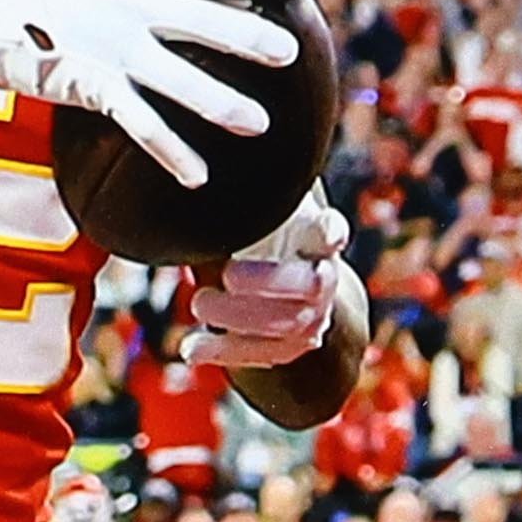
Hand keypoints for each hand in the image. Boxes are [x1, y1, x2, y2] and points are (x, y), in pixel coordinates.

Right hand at [0, 0, 299, 189]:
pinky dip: (170, 150)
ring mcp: (115, 48)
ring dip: (220, 102)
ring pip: (179, 78)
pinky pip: (140, 123)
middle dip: (248, 36)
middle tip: (289, 53)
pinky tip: (198, 174)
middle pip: (204, 20)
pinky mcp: (93, 85)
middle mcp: (133, 4)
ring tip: (258, 124)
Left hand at [180, 194, 350, 369]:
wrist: (288, 284)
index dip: (332, 233)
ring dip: (237, 317)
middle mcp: (323, 278)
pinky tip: (190, 349)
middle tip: (227, 274)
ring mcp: (312, 316)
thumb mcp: (261, 213)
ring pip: (287, 325)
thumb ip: (245, 198)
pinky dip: (222, 352)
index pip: (332, 231)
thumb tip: (203, 166)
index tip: (328, 234)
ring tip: (198, 303)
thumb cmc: (264, 236)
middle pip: (309, 285)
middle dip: (268, 282)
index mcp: (317, 237)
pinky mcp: (291, 346)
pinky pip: (262, 355)